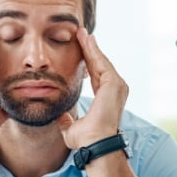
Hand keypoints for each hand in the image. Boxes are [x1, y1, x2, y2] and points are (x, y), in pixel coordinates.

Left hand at [57, 28, 128, 147]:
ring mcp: (117, 87)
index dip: (87, 61)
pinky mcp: (114, 84)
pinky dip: (94, 51)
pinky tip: (86, 40)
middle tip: (81, 34)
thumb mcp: (71, 128)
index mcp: (106, 98)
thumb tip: (59, 117)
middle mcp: (114, 91)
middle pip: (99, 65)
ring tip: (82, 33)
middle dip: (90, 49)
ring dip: (91, 47)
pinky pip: (102, 63)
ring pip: (101, 62)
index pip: (95, 75)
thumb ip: (66, 121)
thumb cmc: (86, 140)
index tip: (78, 49)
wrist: (95, 144)